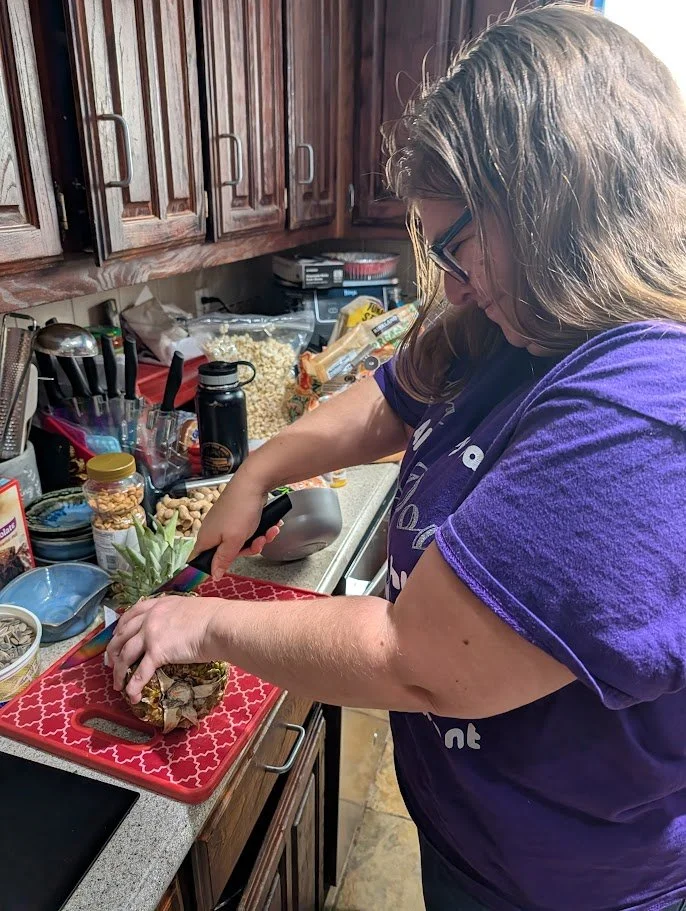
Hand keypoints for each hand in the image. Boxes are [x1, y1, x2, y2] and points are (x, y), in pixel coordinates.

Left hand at [107, 595, 223, 702]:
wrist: (218, 624)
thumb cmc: (213, 616)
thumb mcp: (189, 607)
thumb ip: (178, 615)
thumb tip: (182, 624)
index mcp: (158, 605)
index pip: (131, 614)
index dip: (121, 628)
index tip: (117, 637)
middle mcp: (150, 618)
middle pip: (123, 635)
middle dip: (114, 651)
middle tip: (111, 663)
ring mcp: (151, 635)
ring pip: (126, 655)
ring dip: (119, 672)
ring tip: (117, 684)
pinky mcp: (157, 653)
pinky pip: (140, 673)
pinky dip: (133, 686)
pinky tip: (131, 696)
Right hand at [192, 472, 280, 577]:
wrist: (253, 483)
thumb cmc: (240, 510)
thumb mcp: (233, 540)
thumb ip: (223, 559)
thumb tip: (214, 576)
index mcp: (206, 539)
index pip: (199, 560)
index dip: (210, 567)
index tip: (225, 568)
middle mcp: (213, 531)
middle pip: (227, 553)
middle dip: (246, 549)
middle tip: (257, 543)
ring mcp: (225, 524)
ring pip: (241, 542)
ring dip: (257, 540)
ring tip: (268, 532)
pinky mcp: (237, 517)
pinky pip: (248, 531)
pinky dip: (260, 530)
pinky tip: (271, 526)